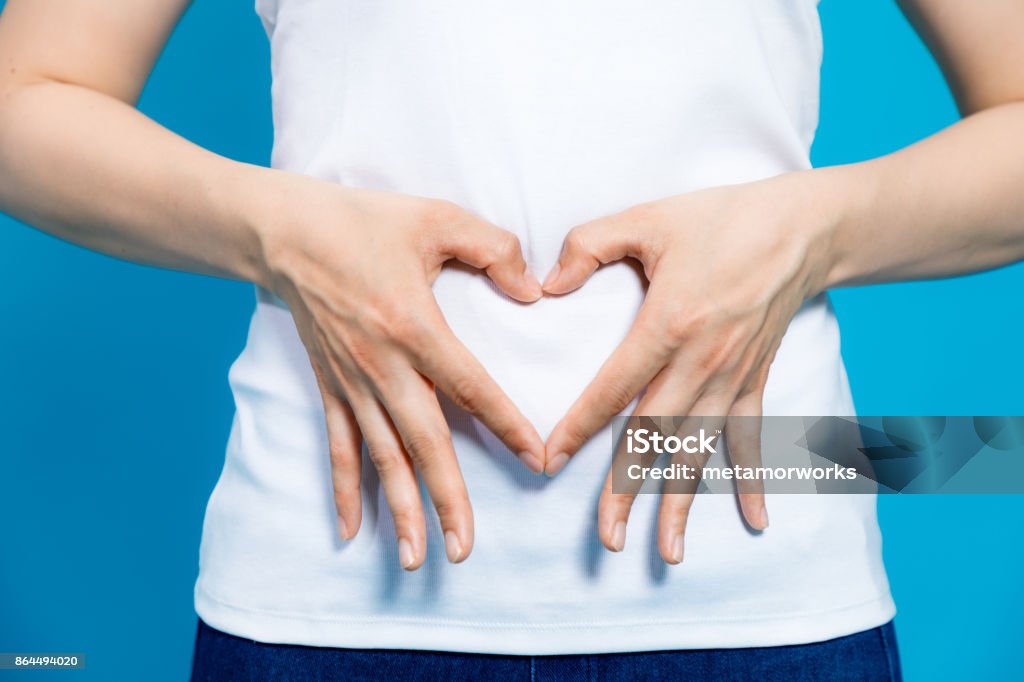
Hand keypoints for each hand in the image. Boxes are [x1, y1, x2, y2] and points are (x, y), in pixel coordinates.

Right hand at [257, 173, 545, 569]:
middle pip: (422, 443)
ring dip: (400, 509)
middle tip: (465, 548)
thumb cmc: (363, 221)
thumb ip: (494, 249)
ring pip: (381, 457)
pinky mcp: (329, 386)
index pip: (470, 387)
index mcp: (414, 325)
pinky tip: (351, 530)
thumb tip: (532, 291)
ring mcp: (352, 382)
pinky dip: (345, 488)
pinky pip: (338, 445)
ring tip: (418, 558)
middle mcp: (382, 365)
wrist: (284, 231)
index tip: (537, 461)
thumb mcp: (437, 218)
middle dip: (447, 498)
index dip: (506, 425)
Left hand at [541, 172, 834, 562]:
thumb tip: (546, 284)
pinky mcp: (756, 379)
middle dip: (628, 492)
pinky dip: (753, 480)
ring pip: (701, 451)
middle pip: (656, 438)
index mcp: (670, 324)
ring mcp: (734, 377)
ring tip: (668, 552)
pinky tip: (755, 523)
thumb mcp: (647, 218)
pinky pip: (753, 437)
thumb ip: (588, 245)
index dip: (578, 427)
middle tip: (607, 540)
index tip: (548, 461)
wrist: (803, 227)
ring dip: (683, 503)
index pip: (613, 389)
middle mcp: (703, 362)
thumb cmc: (721, 219)